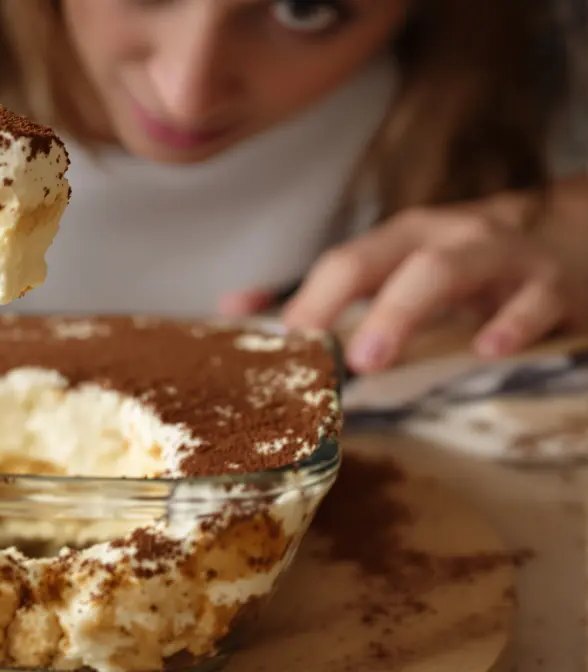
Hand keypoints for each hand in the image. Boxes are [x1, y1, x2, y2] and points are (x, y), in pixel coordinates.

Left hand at [222, 193, 587, 373]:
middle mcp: (444, 238)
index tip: (270, 348)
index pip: (342, 263)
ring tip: (370, 358)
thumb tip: (233, 310)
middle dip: (336, 300)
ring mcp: (499, 256)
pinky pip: (532, 299)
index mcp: (404, 240)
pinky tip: (488, 350)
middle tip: (308, 350)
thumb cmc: (474, 265)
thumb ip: (326, 293)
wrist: (579, 239)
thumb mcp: (403, 268)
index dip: (303, 301)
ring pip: (445, 269)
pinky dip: (510, 323)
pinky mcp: (553, 283)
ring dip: (402, 310)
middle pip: (379, 258)